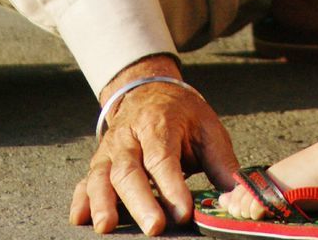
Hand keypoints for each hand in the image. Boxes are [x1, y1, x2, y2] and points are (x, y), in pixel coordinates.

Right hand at [69, 54, 238, 234]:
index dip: (173, 185)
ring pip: (101, 177)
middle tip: (154, 227)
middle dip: (140, 201)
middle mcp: (128, 137)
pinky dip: (80, 200)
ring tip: (107, 226)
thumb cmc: (181, 114)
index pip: (163, 157)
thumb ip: (221, 161)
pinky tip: (79, 219)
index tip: (184, 211)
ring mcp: (109, 151)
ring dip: (103, 202)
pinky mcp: (99, 164)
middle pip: (129, 170)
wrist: (148, 91)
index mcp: (158, 124)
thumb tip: (238, 195)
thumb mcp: (206, 126)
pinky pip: (84, 182)